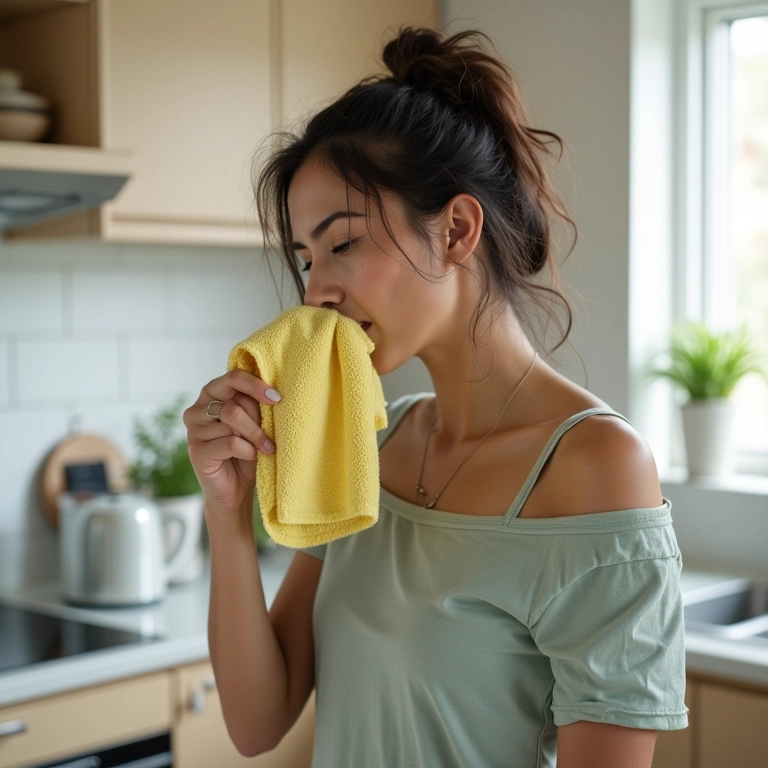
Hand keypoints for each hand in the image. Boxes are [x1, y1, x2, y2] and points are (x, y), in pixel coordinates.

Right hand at [184, 369, 280, 515]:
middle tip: (271, 437)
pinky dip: (247, 450)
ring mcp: (193, 430)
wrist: (235, 491)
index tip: (277, 398)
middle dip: (259, 420)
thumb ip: (255, 405)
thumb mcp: (254, 424)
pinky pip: (230, 442)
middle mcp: (197, 408)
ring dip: (255, 437)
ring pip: (233, 421)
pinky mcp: (196, 451)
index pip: (233, 377)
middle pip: (234, 403)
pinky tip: (251, 457)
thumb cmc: (248, 452)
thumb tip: (272, 393)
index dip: (256, 385)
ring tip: (264, 449)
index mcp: (212, 394)